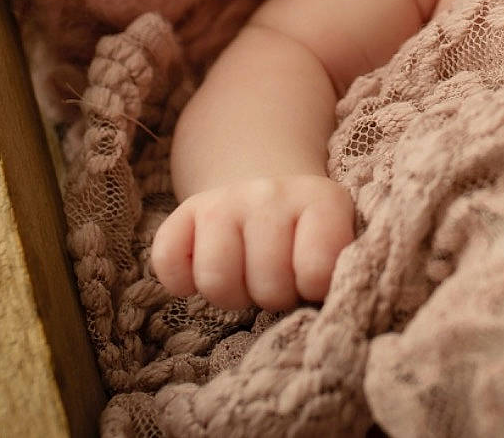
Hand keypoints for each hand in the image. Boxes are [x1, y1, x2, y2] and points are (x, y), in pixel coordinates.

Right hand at [150, 175, 355, 311]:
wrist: (268, 184)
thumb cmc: (306, 235)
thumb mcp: (335, 244)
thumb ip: (334, 274)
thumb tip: (322, 318)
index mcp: (321, 200)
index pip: (317, 270)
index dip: (312, 289)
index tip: (311, 280)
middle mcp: (271, 193)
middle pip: (267, 285)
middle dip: (273, 297)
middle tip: (277, 281)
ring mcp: (224, 200)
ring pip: (216, 280)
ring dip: (231, 295)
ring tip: (246, 279)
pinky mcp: (185, 210)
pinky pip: (168, 263)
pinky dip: (182, 282)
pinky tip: (204, 269)